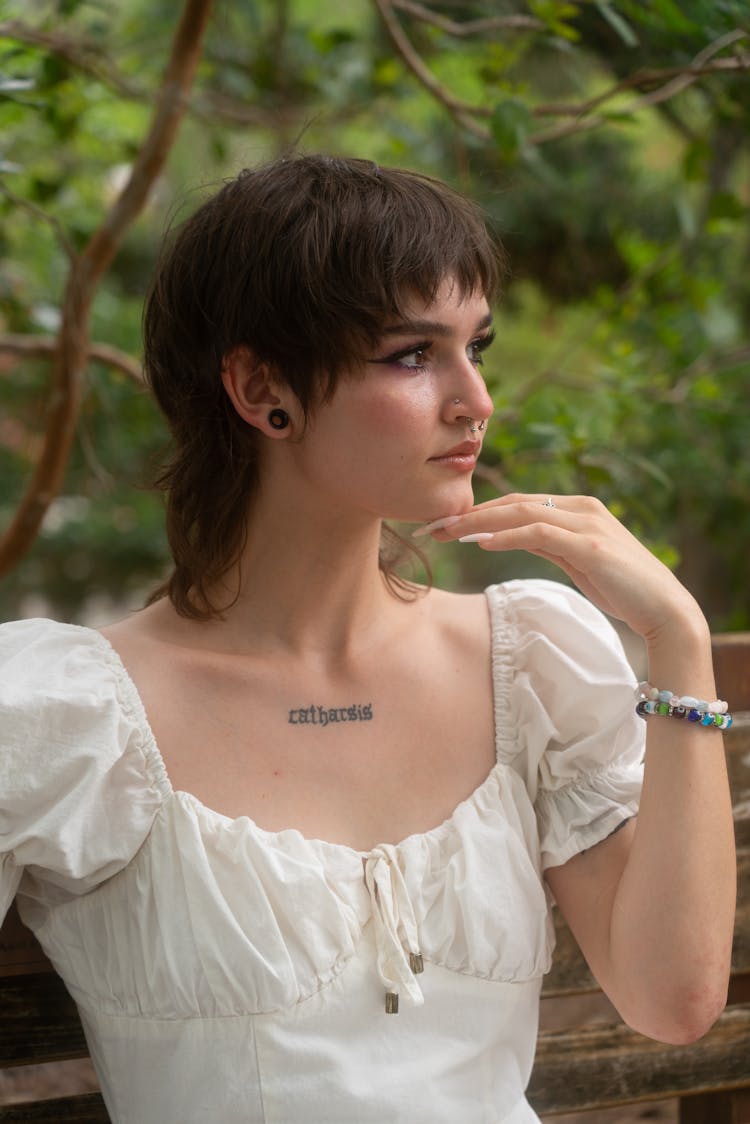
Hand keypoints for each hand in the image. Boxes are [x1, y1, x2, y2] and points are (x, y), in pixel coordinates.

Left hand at [416, 494, 704, 646]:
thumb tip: (509, 537)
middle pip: (513, 504)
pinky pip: (540, 533)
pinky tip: (482, 542)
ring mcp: (587, 523)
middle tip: (432, 526)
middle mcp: (581, 507)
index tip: (444, 526)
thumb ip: (548, 543)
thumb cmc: (620, 587)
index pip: (516, 504)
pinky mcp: (591, 545)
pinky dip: (508, 536)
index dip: (478, 512)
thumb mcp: (576, 560)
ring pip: (522, 513)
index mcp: (576, 507)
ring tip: (447, 533)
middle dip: (469, 514)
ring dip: (480, 522)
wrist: (663, 610)